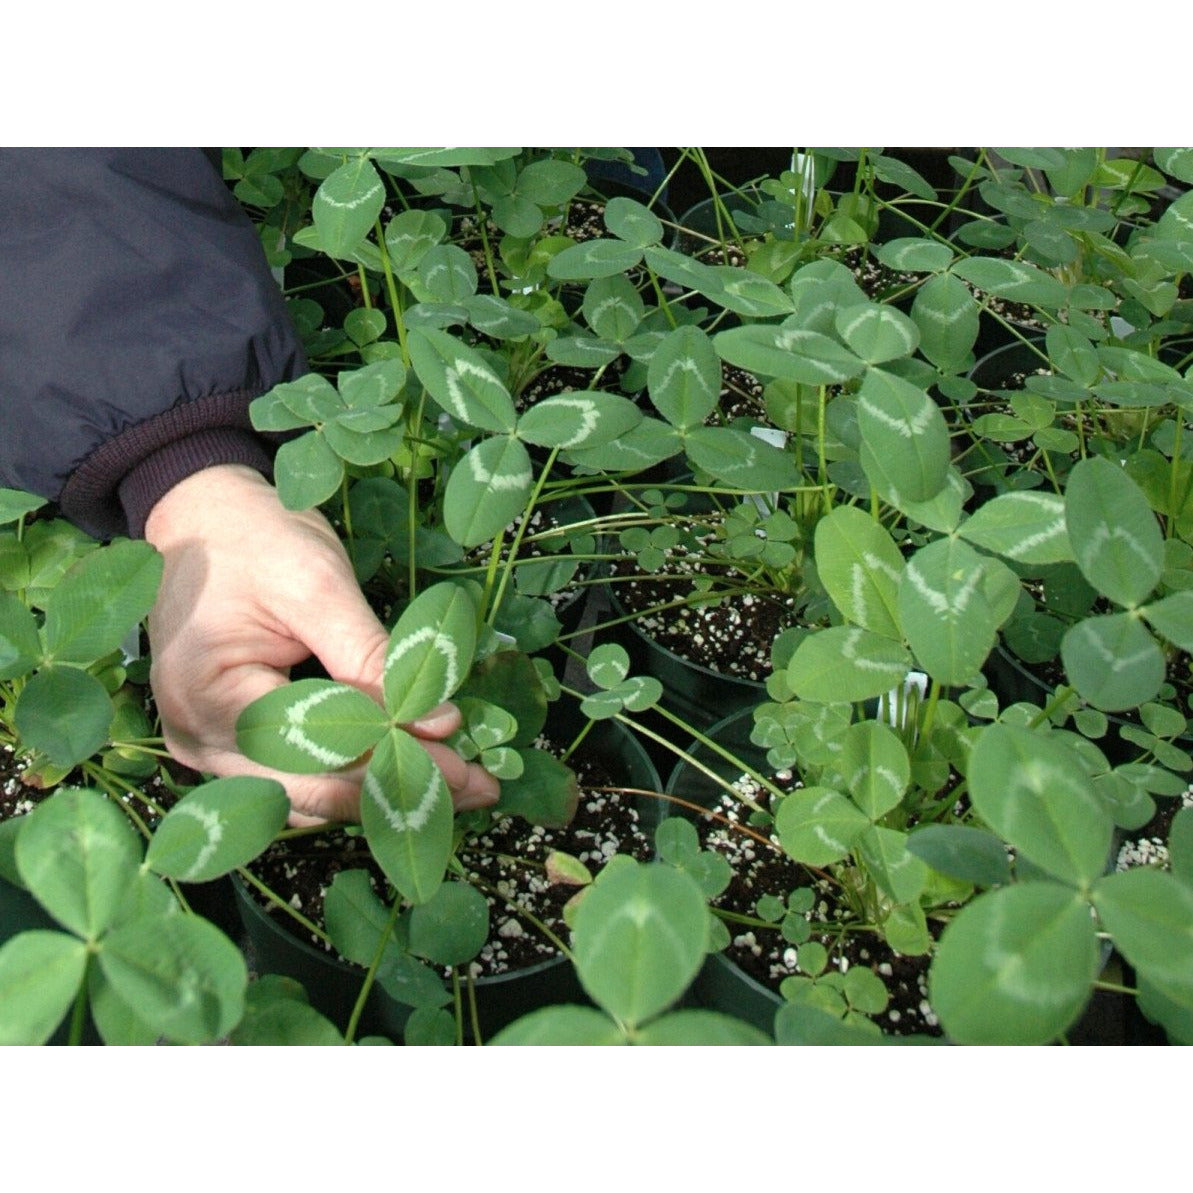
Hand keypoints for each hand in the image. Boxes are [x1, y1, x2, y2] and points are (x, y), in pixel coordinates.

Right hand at [143, 464, 499, 825]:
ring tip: (456, 782)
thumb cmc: (254, 539)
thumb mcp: (318, 587)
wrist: (202, 519)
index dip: (394, 766)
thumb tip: (439, 723)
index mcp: (210, 698)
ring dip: (380, 788)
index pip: (316, 755)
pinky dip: (352, 773)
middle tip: (477, 788)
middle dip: (397, 789)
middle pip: (312, 791)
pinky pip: (296, 774)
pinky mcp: (229, 742)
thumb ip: (373, 659)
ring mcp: (209, 747)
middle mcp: (199, 739)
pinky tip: (408, 765)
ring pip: (307, 793)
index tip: (465, 770)